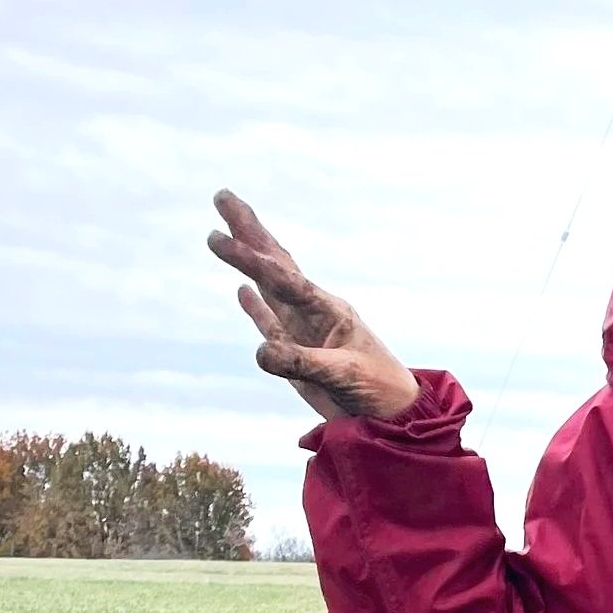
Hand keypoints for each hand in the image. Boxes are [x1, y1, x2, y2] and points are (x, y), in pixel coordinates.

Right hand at [207, 191, 419, 423]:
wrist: (391, 416)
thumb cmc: (377, 389)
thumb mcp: (342, 374)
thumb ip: (302, 363)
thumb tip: (261, 352)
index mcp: (328, 309)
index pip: (282, 277)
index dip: (250, 258)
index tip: (221, 236)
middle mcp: (313, 311)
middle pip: (274, 264)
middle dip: (249, 231)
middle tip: (222, 196)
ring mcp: (303, 331)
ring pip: (268, 287)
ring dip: (247, 260)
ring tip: (224, 231)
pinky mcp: (296, 354)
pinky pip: (270, 323)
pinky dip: (255, 306)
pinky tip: (242, 290)